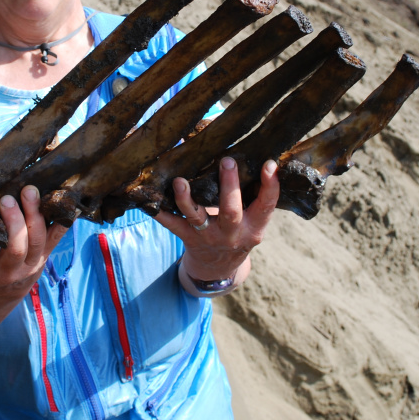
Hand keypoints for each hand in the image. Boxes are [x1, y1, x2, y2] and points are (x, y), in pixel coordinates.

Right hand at [0, 185, 66, 297]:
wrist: (4, 287)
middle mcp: (8, 272)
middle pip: (15, 249)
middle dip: (14, 222)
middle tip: (6, 199)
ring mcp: (30, 264)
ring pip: (37, 240)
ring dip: (34, 213)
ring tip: (28, 191)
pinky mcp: (45, 254)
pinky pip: (56, 237)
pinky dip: (61, 220)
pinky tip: (62, 202)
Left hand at [156, 157, 279, 284]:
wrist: (218, 268)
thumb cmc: (238, 231)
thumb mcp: (252, 219)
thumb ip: (250, 193)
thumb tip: (240, 151)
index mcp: (254, 226)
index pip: (266, 205)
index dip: (270, 185)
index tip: (269, 164)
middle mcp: (232, 233)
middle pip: (231, 211)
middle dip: (230, 186)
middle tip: (227, 161)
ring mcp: (208, 236)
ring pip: (198, 217)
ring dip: (187, 199)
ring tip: (180, 181)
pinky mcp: (188, 237)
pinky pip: (172, 224)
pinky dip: (160, 212)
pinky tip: (148, 201)